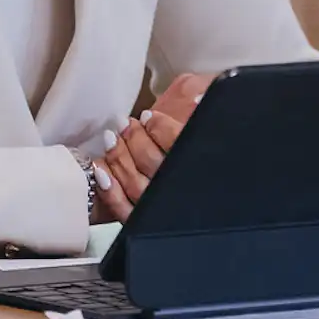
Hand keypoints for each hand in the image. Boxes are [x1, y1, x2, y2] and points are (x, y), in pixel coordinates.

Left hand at [93, 74, 217, 219]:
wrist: (216, 197)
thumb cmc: (204, 149)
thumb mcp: (206, 122)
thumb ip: (199, 107)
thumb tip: (197, 97)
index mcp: (197, 162)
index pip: (177, 143)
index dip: (159, 127)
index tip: (149, 116)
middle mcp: (178, 187)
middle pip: (152, 161)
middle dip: (134, 138)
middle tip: (126, 124)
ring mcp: (160, 206)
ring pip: (135, 184)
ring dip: (119, 158)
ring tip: (111, 139)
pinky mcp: (143, 221)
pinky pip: (125, 210)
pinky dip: (111, 192)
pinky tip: (101, 173)